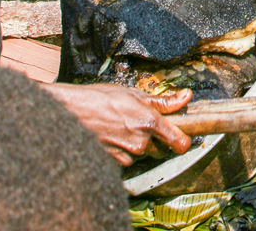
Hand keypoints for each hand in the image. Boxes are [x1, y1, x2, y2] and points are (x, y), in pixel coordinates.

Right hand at [44, 83, 192, 165]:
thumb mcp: (133, 94)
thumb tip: (185, 97)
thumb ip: (162, 101)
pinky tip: (112, 137)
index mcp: (149, 122)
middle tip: (136, 123)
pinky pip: (126, 159)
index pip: (179, 142)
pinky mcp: (113, 162)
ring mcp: (126, 153)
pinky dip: (122, 151)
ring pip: (140, 153)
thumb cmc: (100, 98)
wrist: (69, 112)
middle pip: (158, 147)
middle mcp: (140, 141)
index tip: (181, 139)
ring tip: (120, 127)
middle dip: (151, 138)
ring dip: (135, 143)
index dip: (183, 142)